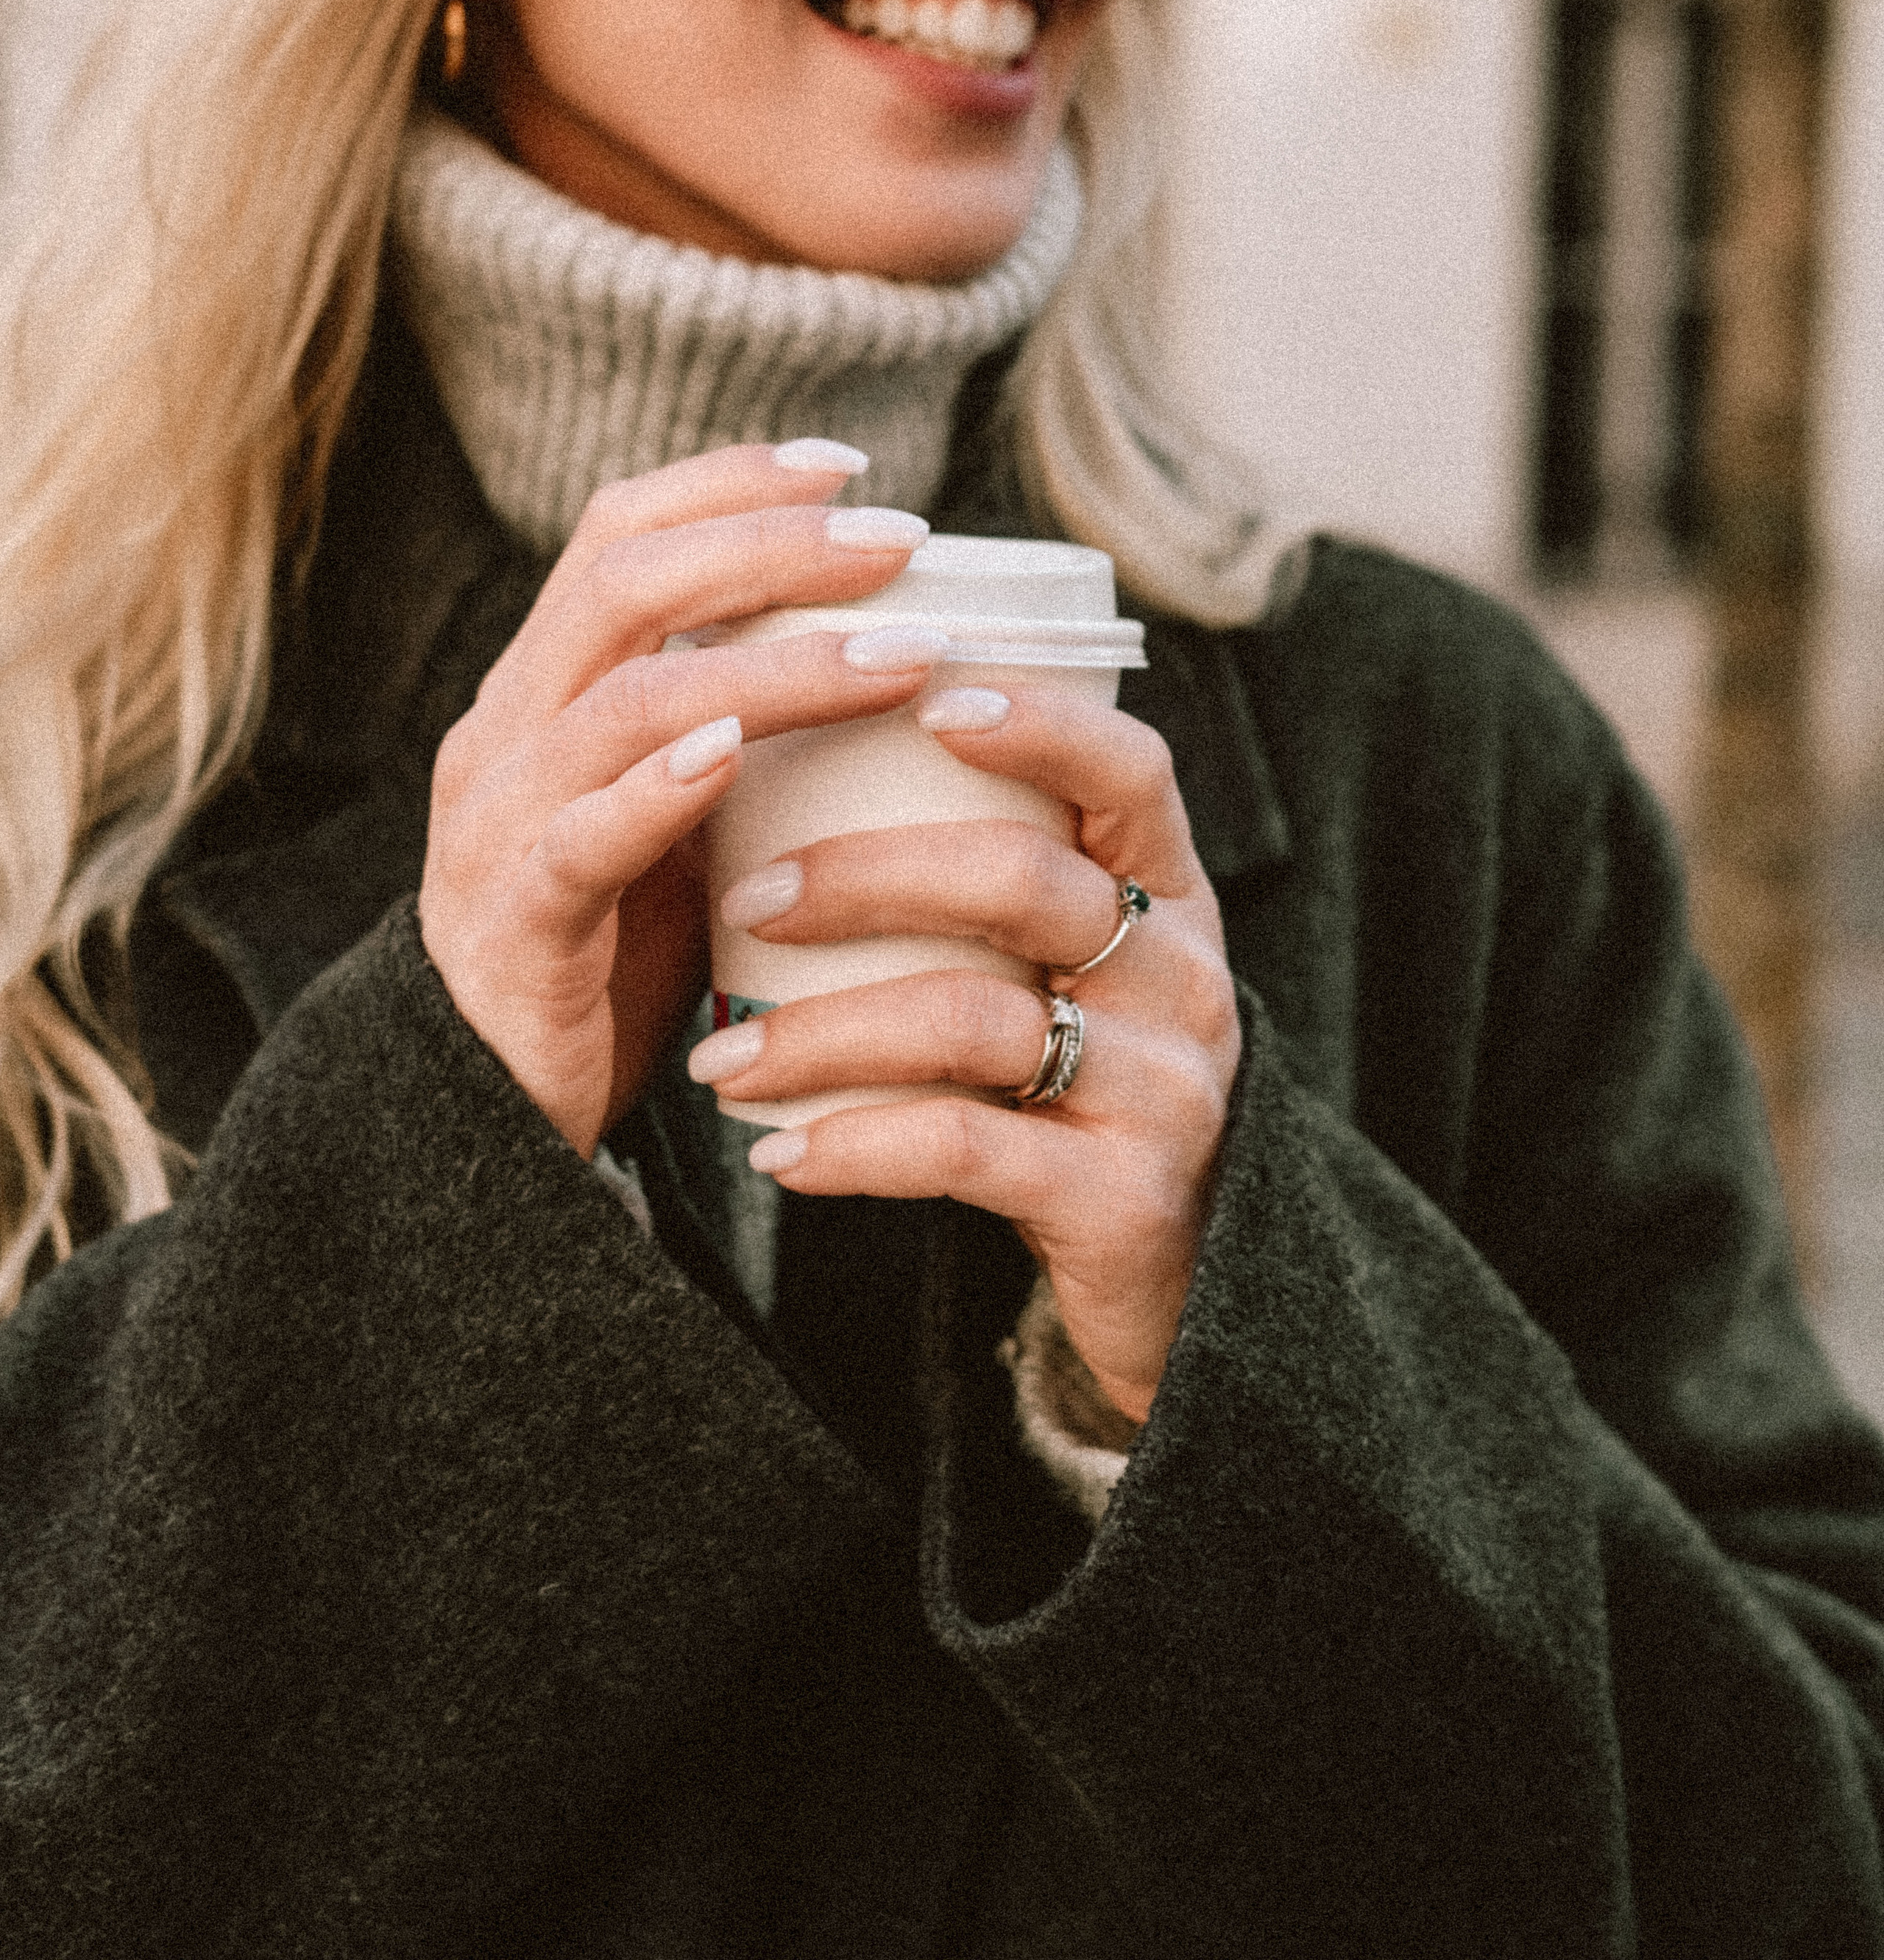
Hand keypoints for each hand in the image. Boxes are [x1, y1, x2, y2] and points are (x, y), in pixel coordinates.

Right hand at [417, 442, 945, 1156]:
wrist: (489, 1117)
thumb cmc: (612, 952)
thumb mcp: (676, 813)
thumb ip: (732, 726)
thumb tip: (883, 639)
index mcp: (543, 690)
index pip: (619, 535)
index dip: (728, 482)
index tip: (851, 466)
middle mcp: (507, 732)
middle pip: (624, 583)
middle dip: (771, 546)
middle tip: (901, 539)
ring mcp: (498, 824)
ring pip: (629, 702)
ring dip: (775, 668)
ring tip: (897, 653)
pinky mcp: (516, 925)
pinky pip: (580, 838)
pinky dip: (659, 788)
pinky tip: (732, 756)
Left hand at [686, 685, 1240, 1422]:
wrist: (1183, 1285)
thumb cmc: (1081, 1086)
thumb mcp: (1073, 970)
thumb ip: (997, 876)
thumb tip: (808, 751)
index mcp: (1170, 892)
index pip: (1127, 769)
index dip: (1034, 721)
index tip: (921, 694)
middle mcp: (1182, 978)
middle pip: (1021, 880)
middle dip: (865, 875)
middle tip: (749, 900)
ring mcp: (1163, 1091)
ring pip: (975, 1021)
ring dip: (823, 1030)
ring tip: (719, 1057)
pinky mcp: (1122, 1201)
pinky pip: (968, 1151)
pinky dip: (856, 1146)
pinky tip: (778, 1153)